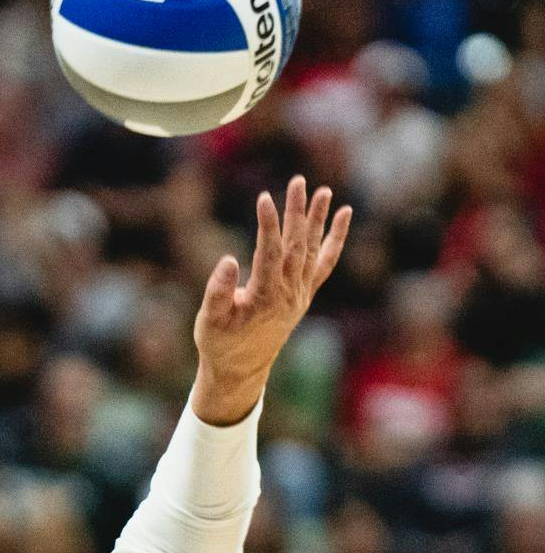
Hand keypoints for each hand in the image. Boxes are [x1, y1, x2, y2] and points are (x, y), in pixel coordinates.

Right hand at [191, 175, 351, 424]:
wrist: (241, 370)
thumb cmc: (219, 344)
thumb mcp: (209, 321)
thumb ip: (217, 292)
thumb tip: (228, 259)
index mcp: (265, 298)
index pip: (270, 252)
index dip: (268, 225)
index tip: (263, 198)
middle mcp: (290, 293)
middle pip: (296, 245)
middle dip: (297, 212)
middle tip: (298, 182)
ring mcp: (301, 294)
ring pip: (312, 250)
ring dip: (318, 219)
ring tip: (323, 191)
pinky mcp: (304, 295)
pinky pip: (324, 263)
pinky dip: (335, 239)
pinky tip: (343, 215)